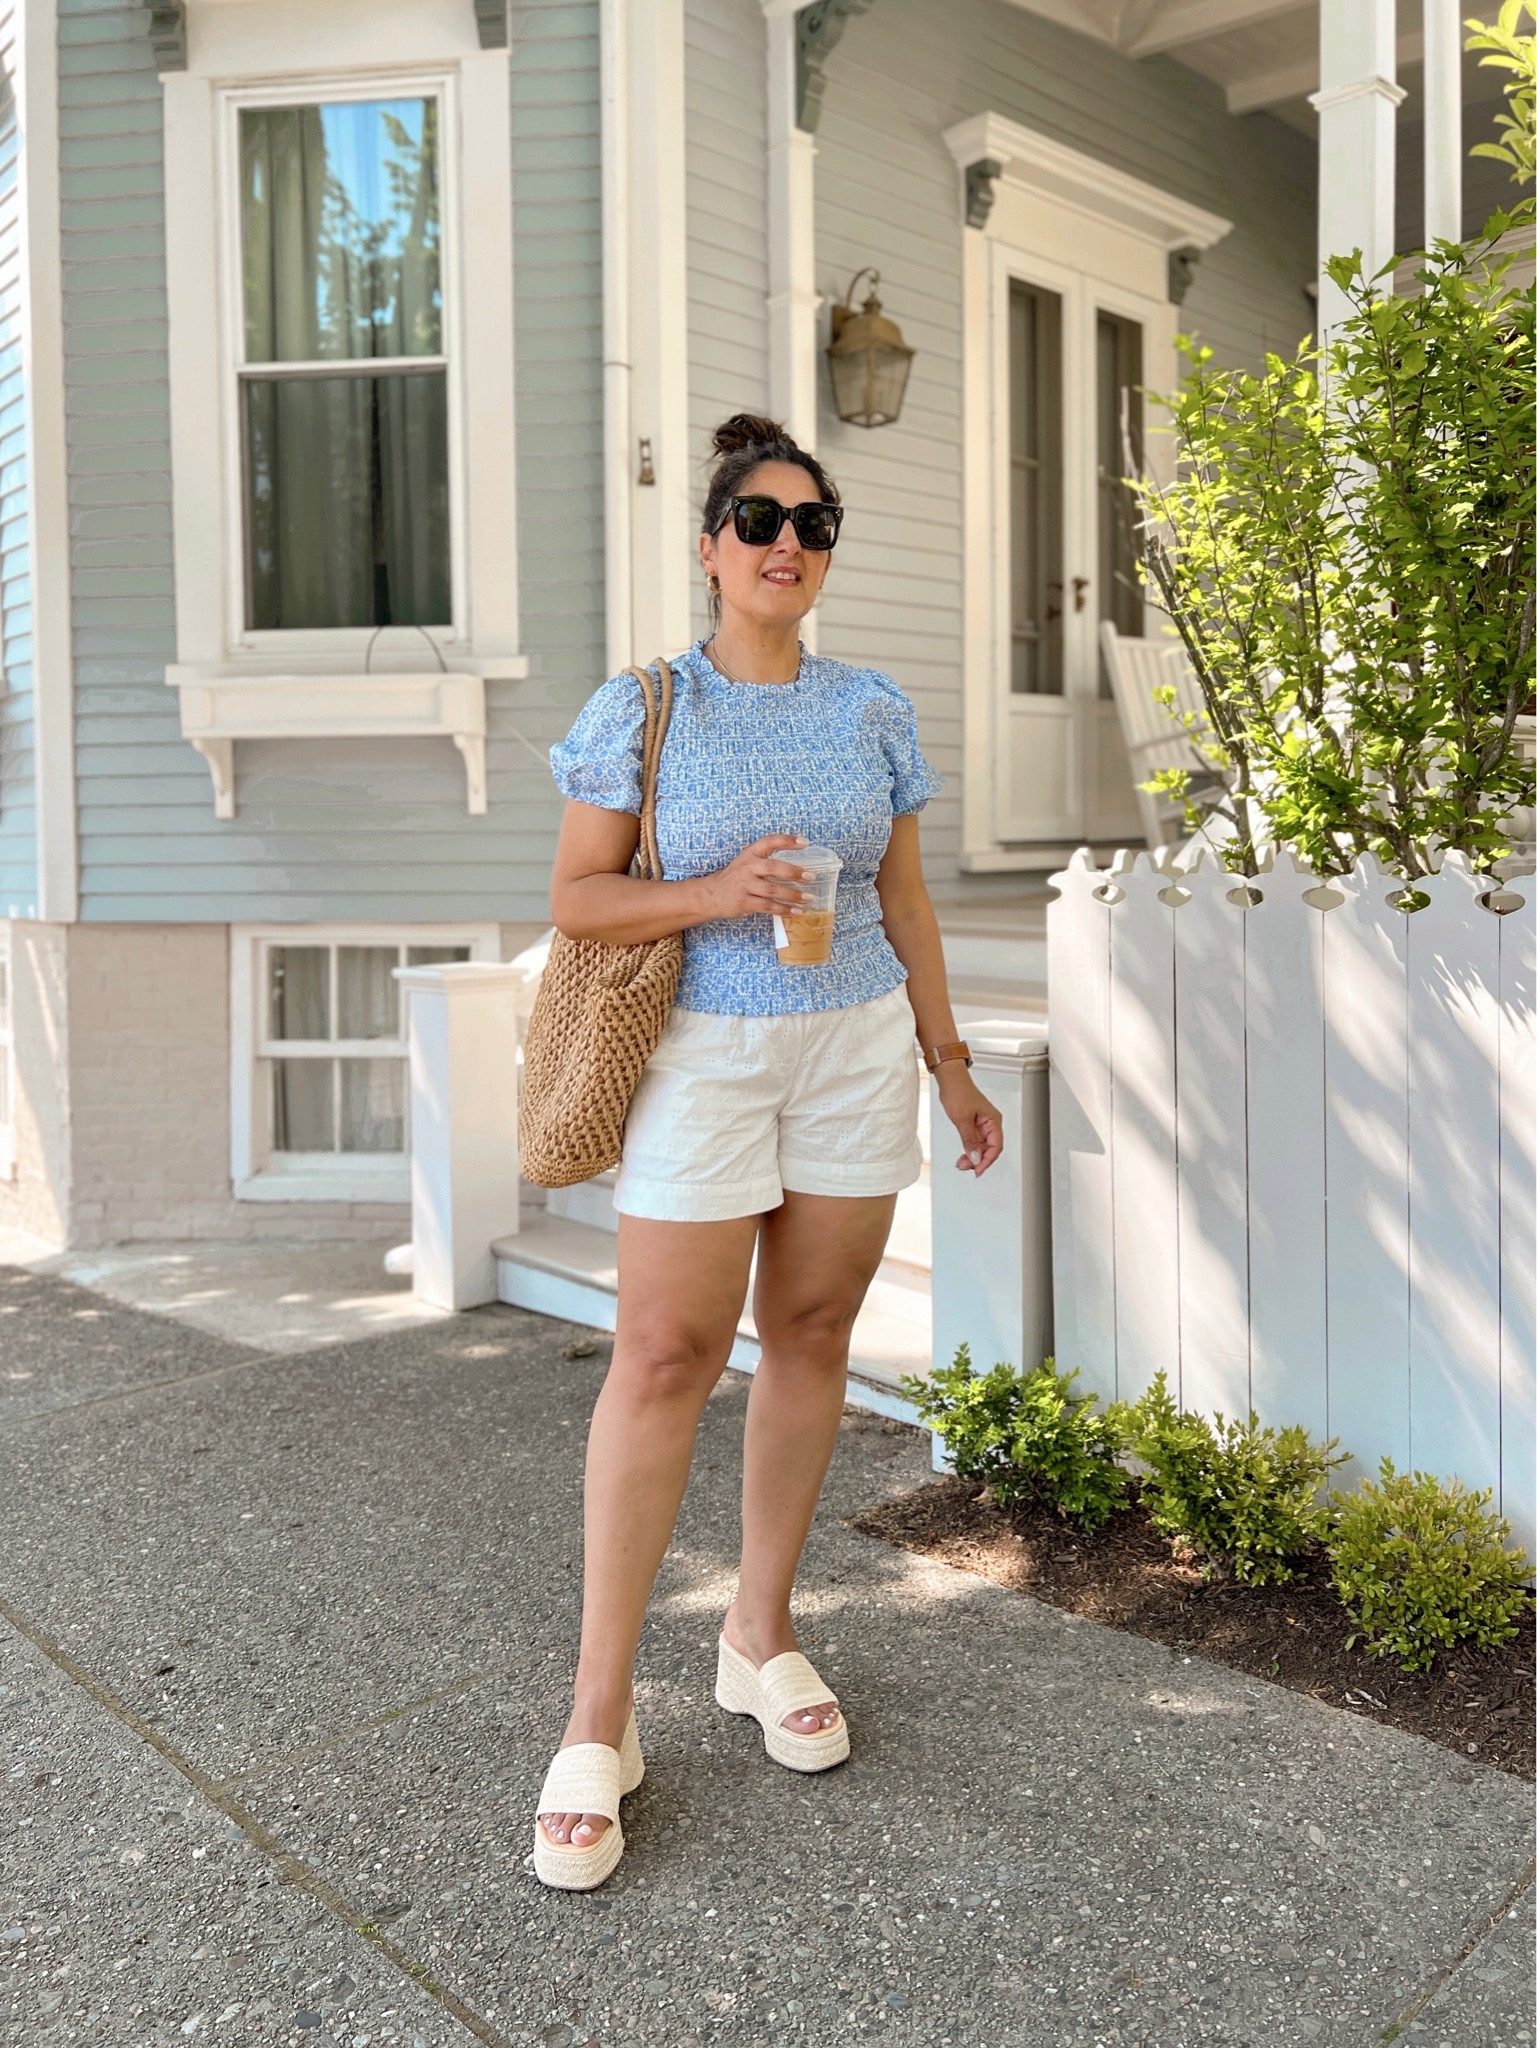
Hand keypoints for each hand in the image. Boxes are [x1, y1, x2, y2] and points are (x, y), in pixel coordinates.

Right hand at [697, 835, 814, 921]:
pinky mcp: (744, 902)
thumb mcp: (748, 862)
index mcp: (750, 854)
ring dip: (792, 895)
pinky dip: (784, 909)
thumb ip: (768, 861)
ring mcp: (744, 885)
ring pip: (772, 890)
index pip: (770, 841)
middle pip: (773, 868)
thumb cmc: (736, 878)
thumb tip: (800, 866)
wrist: (711, 895)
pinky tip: (796, 911)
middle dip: (793, 872)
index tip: (805, 842)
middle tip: (811, 877)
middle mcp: (747, 867)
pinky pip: (768, 907)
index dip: (788, 840)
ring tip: (808, 898)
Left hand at [936, 1064, 1002, 1176]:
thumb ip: (969, 1140)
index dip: (988, 1160)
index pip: (996, 1146)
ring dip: (973, 1156)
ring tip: (962, 1163)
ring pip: (982, 1147)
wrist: (950, 1079)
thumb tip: (975, 1157)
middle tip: (966, 1167)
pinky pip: (975, 1142)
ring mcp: (982, 1124)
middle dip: (979, 1160)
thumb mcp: (962, 1119)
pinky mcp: (974, 1124)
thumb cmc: (958, 1091)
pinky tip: (963, 1155)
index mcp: (993, 1120)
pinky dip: (969, 1149)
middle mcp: (990, 1123)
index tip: (978, 1170)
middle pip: (990, 1148)